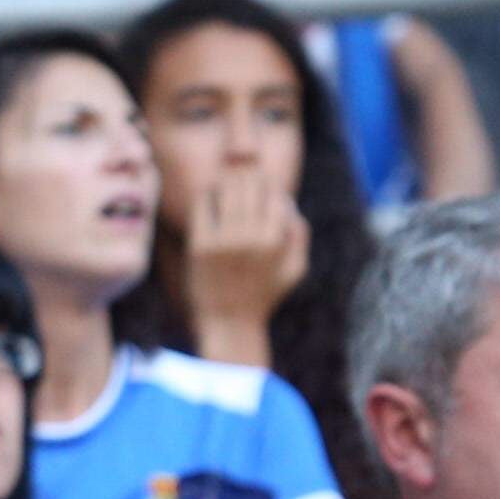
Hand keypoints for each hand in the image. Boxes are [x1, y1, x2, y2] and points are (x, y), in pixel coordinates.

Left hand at [178, 167, 308, 342]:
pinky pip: (202, 206)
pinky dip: (207, 194)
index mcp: (275, 243)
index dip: (270, 187)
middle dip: (248, 177)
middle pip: (250, 187)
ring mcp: (223, 242)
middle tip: (243, 175)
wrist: (228, 322)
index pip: (275, 196)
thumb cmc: (264, 295)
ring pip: (227, 191)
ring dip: (228, 180)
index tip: (263, 187)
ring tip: (228, 180)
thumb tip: (290, 203)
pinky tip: (209, 194)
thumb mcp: (295, 270)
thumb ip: (300, 236)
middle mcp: (250, 240)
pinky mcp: (199, 246)